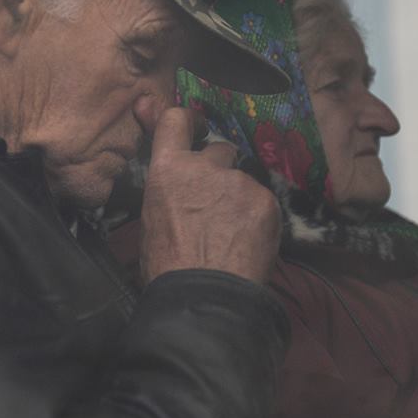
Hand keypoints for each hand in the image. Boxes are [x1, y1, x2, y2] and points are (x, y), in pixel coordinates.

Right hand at [140, 107, 281, 283]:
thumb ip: (166, 186)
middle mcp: (204, 165)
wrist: (204, 297)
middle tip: (216, 202)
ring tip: (233, 232)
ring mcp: (238, 181)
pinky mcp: (265, 200)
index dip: (187, 121)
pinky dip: (257, 217)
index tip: (194, 128)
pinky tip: (249, 241)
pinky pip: (262, 201)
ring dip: (239, 197)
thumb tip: (171, 178)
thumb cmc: (166, 266)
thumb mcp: (152, 218)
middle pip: (219, 149)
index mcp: (168, 169)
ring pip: (243, 180)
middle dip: (218, 169)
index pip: (176, 120)